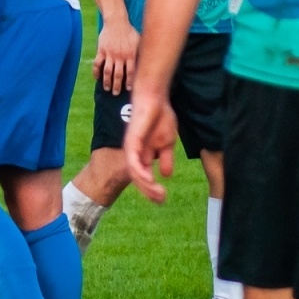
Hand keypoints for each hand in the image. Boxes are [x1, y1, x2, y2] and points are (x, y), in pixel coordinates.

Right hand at [92, 17, 139, 93]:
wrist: (116, 21)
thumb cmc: (129, 31)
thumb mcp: (139, 41)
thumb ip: (140, 53)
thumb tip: (145, 63)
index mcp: (130, 55)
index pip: (131, 72)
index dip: (130, 82)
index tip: (129, 89)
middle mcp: (120, 56)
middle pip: (118, 75)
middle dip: (117, 85)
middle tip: (116, 93)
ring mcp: (110, 54)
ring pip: (107, 71)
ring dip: (107, 81)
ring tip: (107, 88)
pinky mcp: (101, 50)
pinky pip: (97, 63)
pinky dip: (96, 72)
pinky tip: (96, 78)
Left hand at [123, 87, 176, 203]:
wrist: (155, 98)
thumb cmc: (160, 116)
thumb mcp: (167, 143)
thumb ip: (166, 158)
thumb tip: (167, 175)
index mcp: (143, 155)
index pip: (145, 177)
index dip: (152, 190)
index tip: (163, 199)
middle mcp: (135, 154)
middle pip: (139, 179)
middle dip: (149, 192)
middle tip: (161, 200)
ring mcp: (132, 148)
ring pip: (135, 173)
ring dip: (146, 185)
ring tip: (158, 193)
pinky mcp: (131, 142)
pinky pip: (133, 162)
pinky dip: (140, 172)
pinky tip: (150, 180)